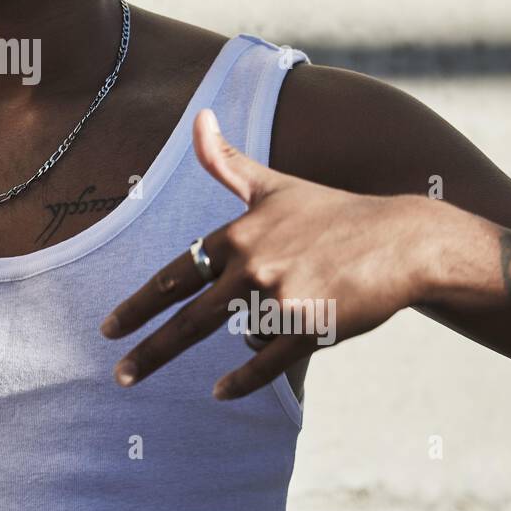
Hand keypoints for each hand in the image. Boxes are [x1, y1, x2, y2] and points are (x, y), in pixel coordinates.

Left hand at [99, 107, 450, 399]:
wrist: (402, 240)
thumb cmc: (334, 213)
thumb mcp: (274, 184)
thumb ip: (227, 161)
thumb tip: (199, 117)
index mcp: (239, 235)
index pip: (174, 274)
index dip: (138, 304)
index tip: (108, 328)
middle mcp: (253, 265)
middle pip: (188, 317)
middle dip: (149, 349)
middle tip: (119, 374)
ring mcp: (281, 298)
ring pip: (233, 336)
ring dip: (214, 349)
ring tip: (211, 351)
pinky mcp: (311, 327)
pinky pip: (265, 362)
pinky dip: (241, 381)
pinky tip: (219, 393)